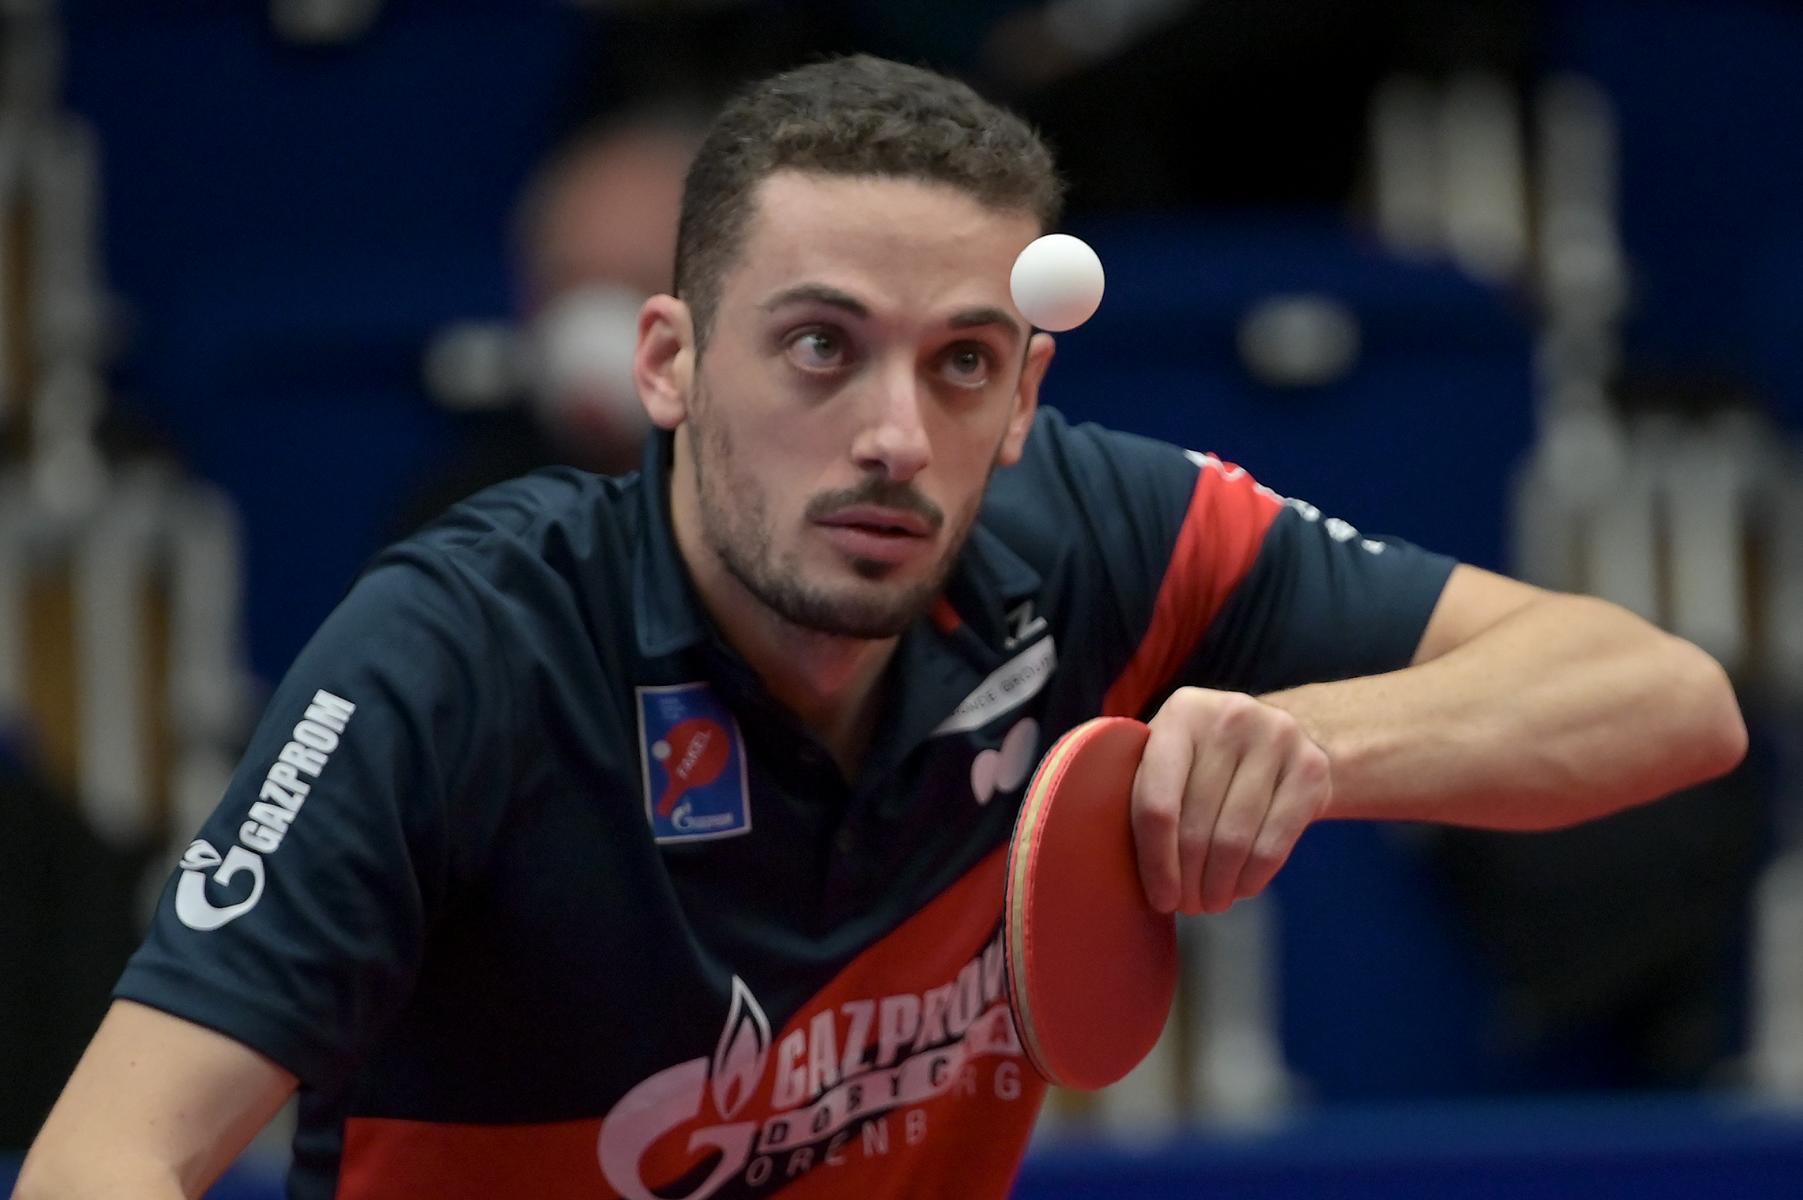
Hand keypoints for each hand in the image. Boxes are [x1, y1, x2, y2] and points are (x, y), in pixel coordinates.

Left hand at [1130, 688, 1331, 914]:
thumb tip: (1104, 861)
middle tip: (1186, 905)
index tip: (1160, 898)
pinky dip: (1253, 877)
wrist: (1279, 735)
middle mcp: (1230, 716)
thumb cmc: (1204, 760)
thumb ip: (1141, 789)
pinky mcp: (1311, 767)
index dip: (1156, 861)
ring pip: (1236, 840)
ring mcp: (1277, 737)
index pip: (1158, 802)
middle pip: (1197, 827)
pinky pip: (1275, 843)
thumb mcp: (1169, 755)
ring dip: (1220, 885)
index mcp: (1182, 712)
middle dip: (1189, 880)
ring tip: (1211, 901)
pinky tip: (1240, 887)